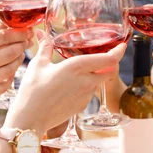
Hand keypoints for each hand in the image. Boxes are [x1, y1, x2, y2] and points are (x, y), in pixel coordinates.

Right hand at [0, 29, 29, 102]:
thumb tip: (13, 36)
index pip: (3, 37)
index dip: (18, 34)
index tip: (25, 32)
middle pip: (10, 53)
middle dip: (21, 46)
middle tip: (25, 43)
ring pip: (9, 70)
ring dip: (17, 61)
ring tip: (18, 56)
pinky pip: (3, 85)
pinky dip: (9, 77)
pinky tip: (9, 71)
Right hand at [6, 30, 125, 134]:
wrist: (30, 120)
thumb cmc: (32, 91)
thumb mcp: (38, 65)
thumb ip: (44, 47)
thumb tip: (40, 33)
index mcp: (76, 66)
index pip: (108, 59)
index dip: (118, 52)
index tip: (122, 46)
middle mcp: (86, 81)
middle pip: (108, 70)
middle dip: (109, 63)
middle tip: (102, 55)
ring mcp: (86, 95)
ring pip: (98, 81)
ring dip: (95, 75)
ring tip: (80, 71)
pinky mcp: (83, 106)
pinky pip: (90, 92)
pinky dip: (86, 86)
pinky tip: (72, 86)